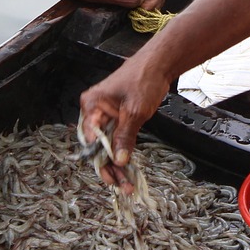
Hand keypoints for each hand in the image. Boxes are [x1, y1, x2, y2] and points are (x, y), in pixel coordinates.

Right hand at [78, 57, 171, 191]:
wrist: (158, 65)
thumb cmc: (143, 79)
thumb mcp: (134, 112)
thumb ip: (124, 136)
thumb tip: (118, 160)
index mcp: (91, 105)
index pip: (90, 140)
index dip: (100, 160)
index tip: (111, 176)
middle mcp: (94, 111)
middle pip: (98, 146)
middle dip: (109, 167)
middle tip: (120, 184)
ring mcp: (106, 115)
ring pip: (108, 146)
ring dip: (117, 164)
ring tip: (127, 183)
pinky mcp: (118, 118)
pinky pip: (116, 140)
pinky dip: (122, 153)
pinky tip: (128, 169)